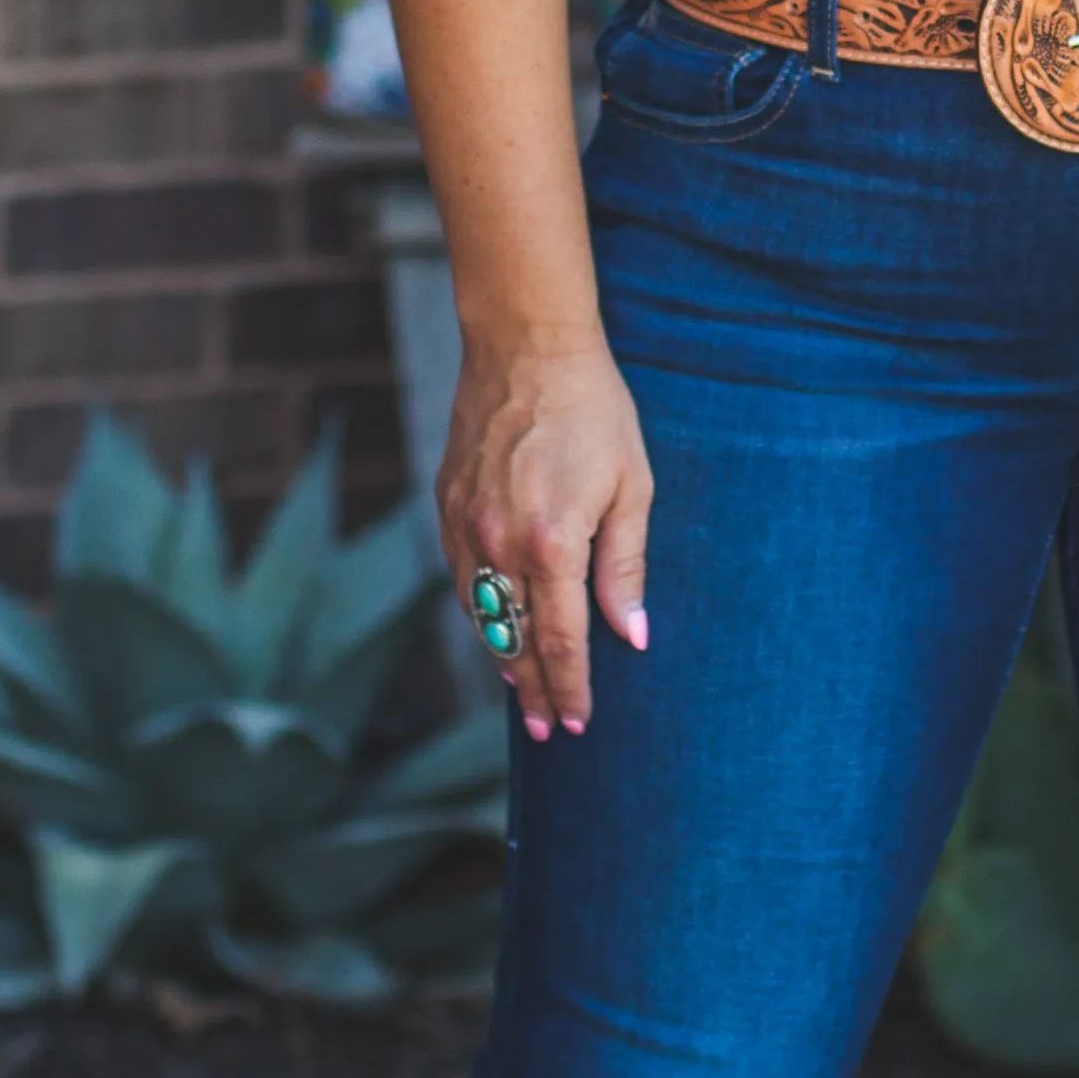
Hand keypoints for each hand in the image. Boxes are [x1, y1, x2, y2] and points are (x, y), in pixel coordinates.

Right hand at [441, 341, 650, 738]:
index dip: (572, 687)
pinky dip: (478, 612)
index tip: (579, 722)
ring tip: (523, 689)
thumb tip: (631, 633)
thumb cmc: (594, 411)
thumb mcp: (631, 486)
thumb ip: (625, 566)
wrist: (527, 347)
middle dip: (534, 690)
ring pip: (480, 615)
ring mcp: (466, 525)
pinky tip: (495, 625)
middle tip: (549, 730)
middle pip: (515, 640)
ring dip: (502, 656)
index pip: (562, 639)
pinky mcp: (447, 504)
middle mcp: (501, 543)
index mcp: (553, 542)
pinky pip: (461, 577)